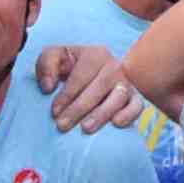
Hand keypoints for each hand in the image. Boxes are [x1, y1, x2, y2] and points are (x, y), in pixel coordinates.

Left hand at [35, 42, 151, 135]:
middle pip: (97, 88)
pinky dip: (129, 114)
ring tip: (85, 128)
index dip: (66, 95)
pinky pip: (137, 106)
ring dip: (101, 114)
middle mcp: (114, 67)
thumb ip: (46, 65)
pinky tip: (116, 124)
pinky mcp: (135, 98)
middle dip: (78, 109)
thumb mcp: (55, 58)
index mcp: (95, 54)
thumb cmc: (71, 68)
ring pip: (117, 98)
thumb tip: (48, 87)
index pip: (80, 76)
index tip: (54, 112)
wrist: (94, 74)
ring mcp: (126, 83)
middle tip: (62, 125)